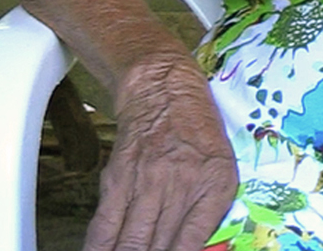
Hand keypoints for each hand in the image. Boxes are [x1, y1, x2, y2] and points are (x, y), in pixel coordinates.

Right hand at [85, 53, 239, 250]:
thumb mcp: (222, 168)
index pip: (192, 246)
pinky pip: (106, 224)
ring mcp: (148, 183)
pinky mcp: (118, 179)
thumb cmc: (197, 128)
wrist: (164, 88)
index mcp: (215, 188)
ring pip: (131, 243)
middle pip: (159, 249)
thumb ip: (210, 212)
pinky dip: (100, 247)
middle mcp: (182, 188)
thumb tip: (194, 250)